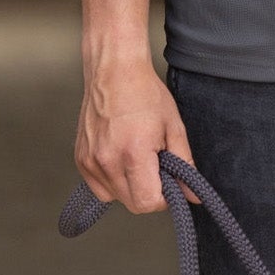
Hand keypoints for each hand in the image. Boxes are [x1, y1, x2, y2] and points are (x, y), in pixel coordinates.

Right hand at [75, 55, 196, 213]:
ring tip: (137, 158)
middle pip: (131, 204)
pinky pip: (99, 186)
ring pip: (115, 197)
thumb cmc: (145, 93)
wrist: (114, 71)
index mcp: (133, 153)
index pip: (147, 202)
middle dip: (149, 192)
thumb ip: (184, 165)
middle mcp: (107, 161)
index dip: (163, 197)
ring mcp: (90, 161)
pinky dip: (113, 180)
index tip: (170, 182)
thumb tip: (193, 196)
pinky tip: (121, 157)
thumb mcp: (174, 127)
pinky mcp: (80, 160)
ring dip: (130, 187)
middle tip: (156, 166)